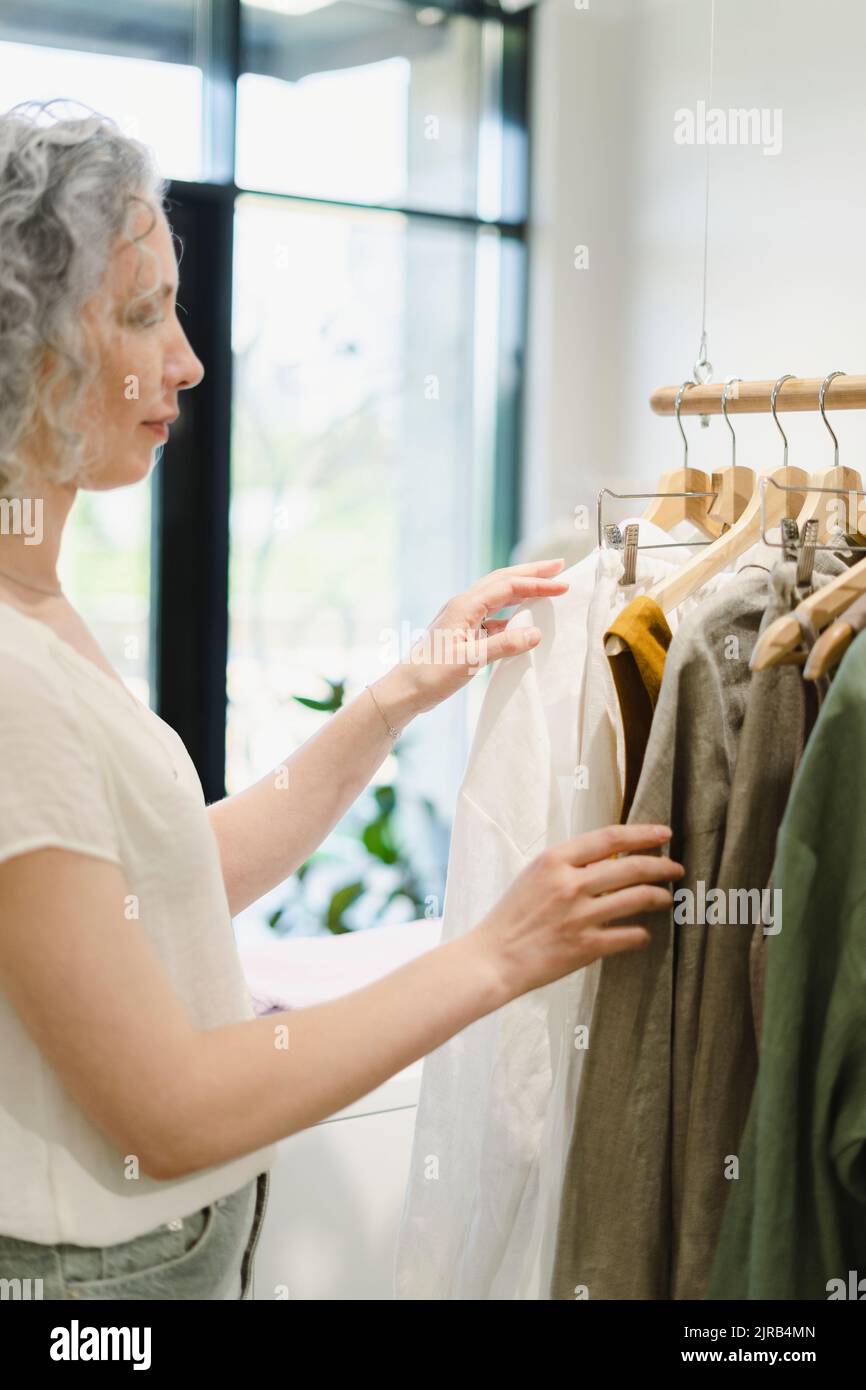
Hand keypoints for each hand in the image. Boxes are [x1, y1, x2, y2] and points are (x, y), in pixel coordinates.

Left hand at [380, 558, 569, 719]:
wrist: (405, 689)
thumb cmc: (432, 675)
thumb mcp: (470, 661)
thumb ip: (504, 646)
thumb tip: (536, 633)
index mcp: (465, 606)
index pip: (508, 587)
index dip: (537, 585)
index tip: (564, 585)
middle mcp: (463, 605)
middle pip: (502, 580)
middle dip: (531, 572)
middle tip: (559, 565)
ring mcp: (462, 617)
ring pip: (497, 594)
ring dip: (522, 587)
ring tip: (546, 584)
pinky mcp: (462, 631)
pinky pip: (492, 614)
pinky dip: (511, 610)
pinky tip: (524, 618)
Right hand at [470, 823, 683, 1002]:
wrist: (493, 958)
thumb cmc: (511, 916)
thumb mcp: (534, 875)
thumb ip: (569, 863)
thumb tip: (611, 856)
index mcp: (554, 860)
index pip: (610, 838)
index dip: (643, 834)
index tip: (664, 834)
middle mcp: (570, 884)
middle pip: (631, 867)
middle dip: (662, 866)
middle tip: (675, 868)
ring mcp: (580, 916)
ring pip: (637, 899)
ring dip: (659, 897)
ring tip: (666, 898)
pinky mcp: (586, 946)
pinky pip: (629, 936)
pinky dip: (642, 934)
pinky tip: (644, 934)